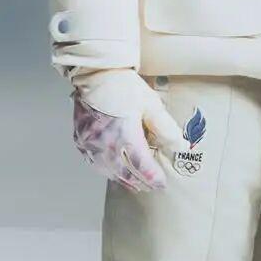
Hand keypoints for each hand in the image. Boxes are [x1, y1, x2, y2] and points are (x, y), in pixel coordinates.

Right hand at [70, 70, 183, 191]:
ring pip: (109, 172)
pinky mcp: (81, 141)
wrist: (95, 74)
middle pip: (126, 174)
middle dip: (141, 182)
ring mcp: (91, 144)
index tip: (161, 183)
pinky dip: (107, 170)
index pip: (143, 167)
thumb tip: (179, 145)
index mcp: (125, 136)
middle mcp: (106, 144)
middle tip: (151, 186)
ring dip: (124, 179)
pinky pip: (94, 163)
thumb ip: (166, 128)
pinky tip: (114, 171)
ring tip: (135, 182)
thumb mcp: (151, 105)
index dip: (154, 178)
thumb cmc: (122, 86)